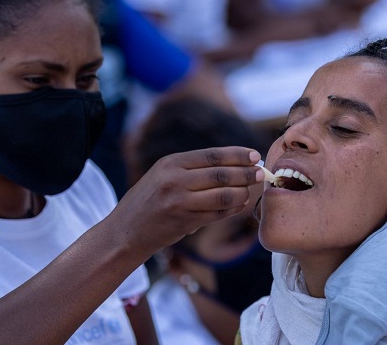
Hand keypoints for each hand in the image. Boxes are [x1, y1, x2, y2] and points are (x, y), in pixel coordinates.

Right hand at [112, 146, 262, 253]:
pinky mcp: (184, 222)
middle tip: (262, 173)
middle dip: (245, 173)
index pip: (212, 155)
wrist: (125, 231)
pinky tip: (240, 205)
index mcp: (170, 163)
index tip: (254, 155)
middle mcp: (174, 180)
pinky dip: (232, 209)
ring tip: (251, 190)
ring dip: (242, 193)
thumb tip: (230, 163)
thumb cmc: (147, 201)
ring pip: (223, 195)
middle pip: (221, 174)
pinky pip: (217, 214)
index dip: (237, 155)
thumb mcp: (161, 175)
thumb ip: (190, 169)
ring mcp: (179, 202)